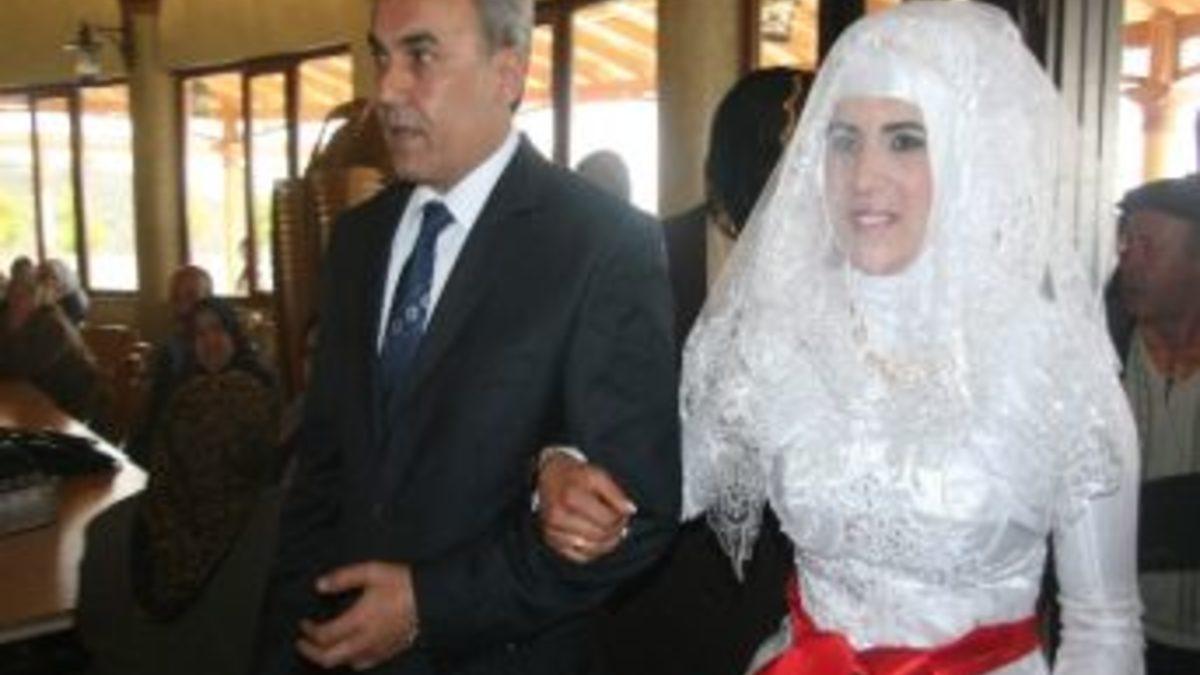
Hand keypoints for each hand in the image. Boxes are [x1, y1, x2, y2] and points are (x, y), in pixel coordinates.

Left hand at [297, 561, 417, 670]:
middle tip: (302, 643)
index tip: (303, 623)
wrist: (433, 599)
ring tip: (323, 646)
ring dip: (329, 657)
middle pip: (329, 658)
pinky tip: (350, 651)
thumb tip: (319, 585)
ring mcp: (377, 648)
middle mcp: (364, 640)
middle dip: (311, 653)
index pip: (324, 636)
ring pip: (345, 663)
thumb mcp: (372, 572)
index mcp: (358, 620)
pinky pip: (363, 663)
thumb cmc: (402, 583)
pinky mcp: (388, 651)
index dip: (309, 632)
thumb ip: (343, 577)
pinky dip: (350, 660)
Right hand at [536, 450, 636, 562]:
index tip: (624, 512)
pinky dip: (594, 551)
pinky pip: (580, 557)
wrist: (549, 476)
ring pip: (592, 550)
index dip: (621, 518)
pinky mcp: (551, 541)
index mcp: (571, 497)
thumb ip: (616, 493)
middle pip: (600, 536)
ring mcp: (553, 531)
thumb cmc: (576, 476)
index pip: (607, 520)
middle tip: (620, 521)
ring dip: (608, 543)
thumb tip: (630, 511)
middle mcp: (558, 517)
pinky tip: (599, 540)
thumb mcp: (597, 475)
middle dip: (616, 530)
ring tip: (612, 531)